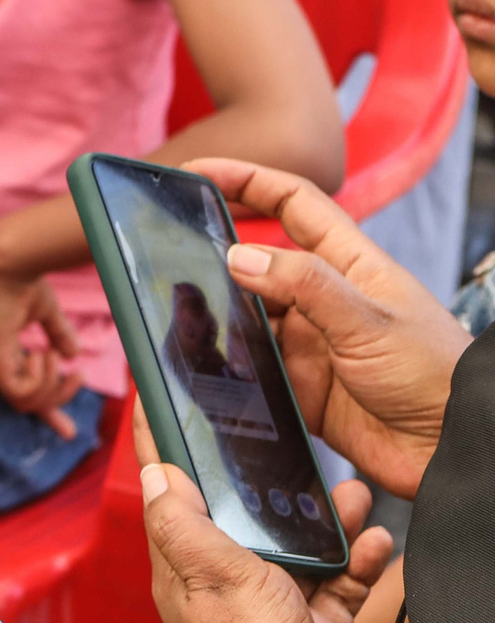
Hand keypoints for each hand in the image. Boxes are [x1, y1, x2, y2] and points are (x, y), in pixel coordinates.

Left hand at [0, 232, 82, 438]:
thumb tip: (72, 355)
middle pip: (28, 404)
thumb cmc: (25, 284)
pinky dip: (39, 380)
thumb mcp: (47, 315)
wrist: (10, 266)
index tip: (70, 432)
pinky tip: (42, 354)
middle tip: (79, 377)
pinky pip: (19, 392)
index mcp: (5, 354)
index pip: (25, 392)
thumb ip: (58, 335)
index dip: (49, 412)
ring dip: (50, 386)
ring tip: (53, 355)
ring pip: (26, 403)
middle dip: (58, 401)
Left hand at [136, 418, 395, 622]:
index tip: (156, 398)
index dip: (160, 444)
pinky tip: (379, 544)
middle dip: (268, 482)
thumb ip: (184, 522)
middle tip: (294, 446)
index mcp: (182, 565)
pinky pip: (334, 584)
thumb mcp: (212, 574)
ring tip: (355, 497)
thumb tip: (153, 471)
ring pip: (296, 546)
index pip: (165, 490)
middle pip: (239, 515)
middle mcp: (220, 581)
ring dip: (327, 522)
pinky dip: (357, 565)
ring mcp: (267, 605)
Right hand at [190, 158, 462, 497]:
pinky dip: (225, 369)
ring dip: (216, 319)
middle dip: (214, 255)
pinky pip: (250, 371)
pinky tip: (204, 368)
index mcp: (351, 265)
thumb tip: (239, 256)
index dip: (247, 180)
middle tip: (166, 252)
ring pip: (246, 319)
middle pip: (257, 263)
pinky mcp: (301, 387)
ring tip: (180, 317)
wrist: (456, 451)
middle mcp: (325, 300)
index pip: (293, 204)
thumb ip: (305, 286)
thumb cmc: (437, 376)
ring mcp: (311, 344)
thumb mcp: (371, 322)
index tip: (198, 171)